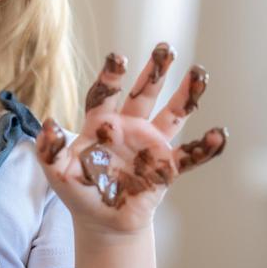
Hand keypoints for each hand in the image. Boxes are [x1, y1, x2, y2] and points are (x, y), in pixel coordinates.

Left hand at [34, 43, 227, 233]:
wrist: (103, 220)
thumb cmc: (79, 190)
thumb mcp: (57, 172)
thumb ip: (50, 149)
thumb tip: (47, 124)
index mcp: (101, 123)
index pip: (106, 94)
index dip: (112, 77)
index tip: (118, 57)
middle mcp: (129, 127)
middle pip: (144, 93)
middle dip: (154, 71)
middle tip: (165, 47)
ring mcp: (150, 144)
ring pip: (171, 114)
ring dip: (185, 94)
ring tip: (200, 73)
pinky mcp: (167, 166)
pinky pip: (188, 155)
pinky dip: (204, 147)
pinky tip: (219, 134)